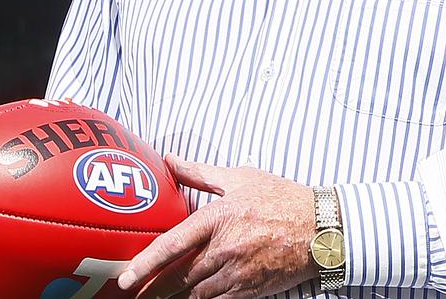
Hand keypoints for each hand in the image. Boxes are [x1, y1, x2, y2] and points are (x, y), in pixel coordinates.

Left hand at [118, 155, 318, 298]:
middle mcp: (224, 249)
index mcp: (219, 217)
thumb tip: (169, 160)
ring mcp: (237, 274)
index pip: (174, 244)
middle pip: (178, 276)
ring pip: (194, 294)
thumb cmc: (279, 197)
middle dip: (153, 288)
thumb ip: (200, 172)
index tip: (125, 276)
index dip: (147, 263)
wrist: (320, 229)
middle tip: (129, 294)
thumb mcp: (239, 177)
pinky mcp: (249, 292)